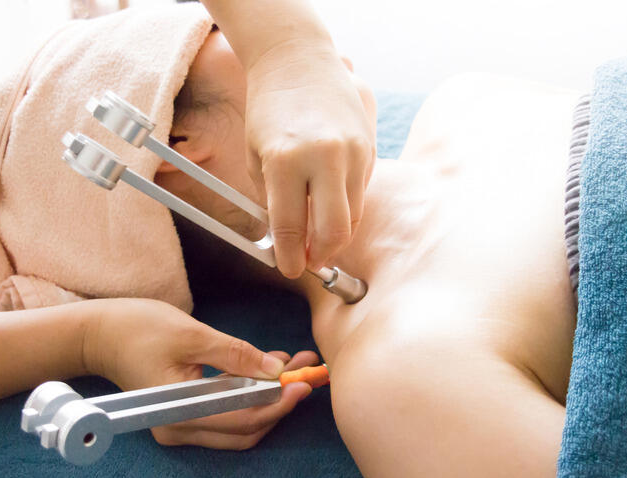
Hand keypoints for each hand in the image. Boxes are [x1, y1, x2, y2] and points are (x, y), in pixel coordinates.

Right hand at [82, 298, 318, 448]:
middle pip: (245, 428)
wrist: (99, 334)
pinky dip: (248, 395)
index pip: (242, 419)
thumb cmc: (137, 329)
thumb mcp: (192, 335)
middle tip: (306, 369)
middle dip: (279, 400)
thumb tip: (276, 371)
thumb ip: (235, 355)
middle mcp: (180, 429)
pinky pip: (225, 413)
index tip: (304, 382)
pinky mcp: (183, 415)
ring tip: (292, 364)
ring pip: (239, 423)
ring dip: (268, 397)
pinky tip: (267, 368)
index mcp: (180, 413)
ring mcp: (180, 426)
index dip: (279, 403)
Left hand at [245, 41, 376, 277]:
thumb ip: (273, 200)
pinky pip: (361, 192)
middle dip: (321, 256)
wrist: (297, 60)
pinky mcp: (369, 146)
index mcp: (286, 161)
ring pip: (353, 216)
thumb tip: (289, 239)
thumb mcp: (256, 155)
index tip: (289, 269)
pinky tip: (331, 207)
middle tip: (310, 261)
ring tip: (319, 239)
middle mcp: (324, 157)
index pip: (290, 228)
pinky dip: (346, 208)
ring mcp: (353, 152)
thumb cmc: (269, 108)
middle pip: (333, 231)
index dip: (289, 257)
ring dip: (336, 235)